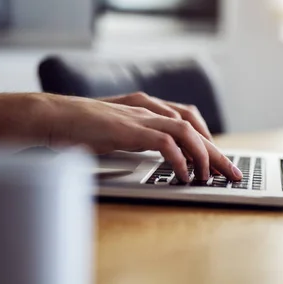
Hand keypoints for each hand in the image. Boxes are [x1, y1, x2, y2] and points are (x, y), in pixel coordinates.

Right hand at [46, 95, 239, 181]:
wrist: (50, 117)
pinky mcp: (130, 129)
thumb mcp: (116, 132)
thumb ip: (137, 138)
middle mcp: (147, 108)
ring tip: (211, 177)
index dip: (207, 140)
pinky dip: (180, 160)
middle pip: (195, 127)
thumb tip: (158, 156)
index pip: (188, 119)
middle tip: (232, 173)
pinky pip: (166, 143)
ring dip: (204, 156)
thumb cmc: (78, 127)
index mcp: (146, 106)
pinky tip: (184, 175)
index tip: (218, 160)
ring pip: (187, 132)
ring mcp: (139, 117)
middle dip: (217, 152)